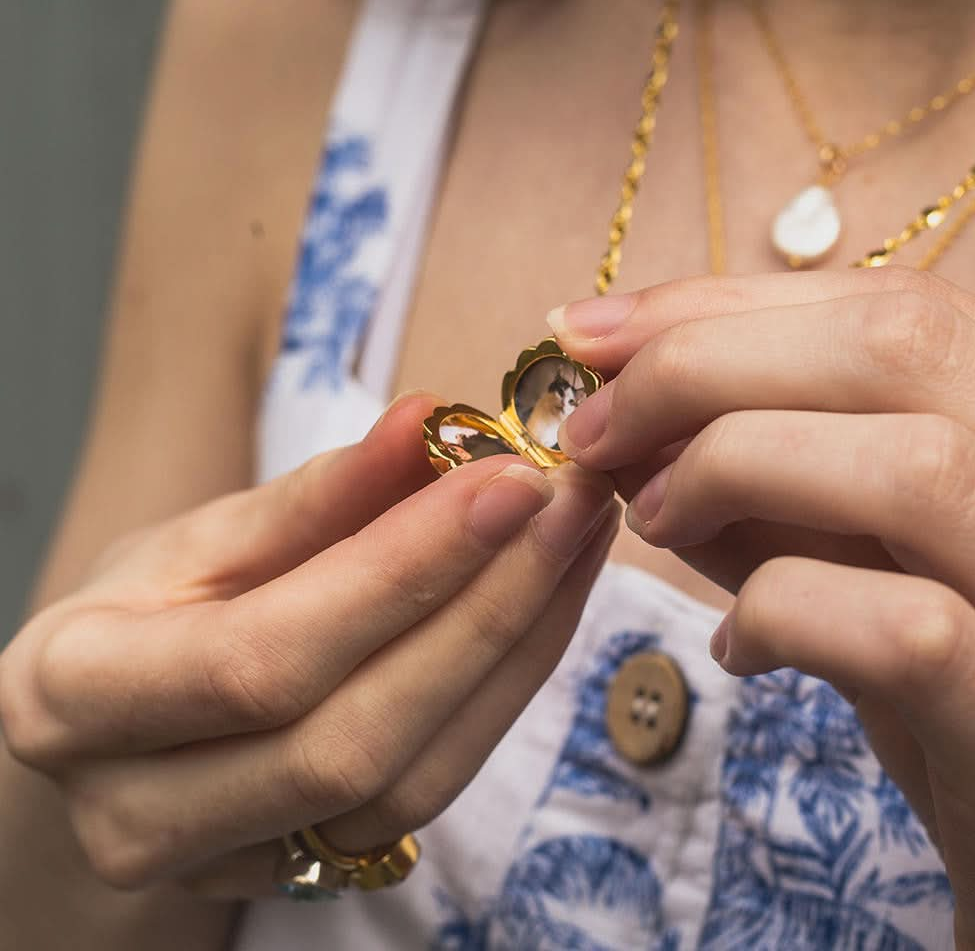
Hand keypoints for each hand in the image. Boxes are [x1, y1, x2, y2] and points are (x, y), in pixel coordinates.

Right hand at [0, 393, 614, 899]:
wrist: (120, 723)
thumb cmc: (147, 612)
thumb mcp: (203, 537)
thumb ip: (319, 496)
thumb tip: (424, 423)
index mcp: (77, 697)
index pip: (266, 654)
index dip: (403, 571)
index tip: (509, 482)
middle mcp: (137, 812)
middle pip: (351, 736)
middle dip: (485, 609)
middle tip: (570, 504)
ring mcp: (229, 864)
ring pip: (410, 779)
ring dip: (516, 649)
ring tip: (575, 543)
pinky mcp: (311, 872)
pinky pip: (431, 791)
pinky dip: (503, 691)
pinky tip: (546, 605)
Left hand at [551, 267, 974, 948]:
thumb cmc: (950, 695)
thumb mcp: (854, 555)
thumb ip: (757, 477)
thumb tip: (619, 405)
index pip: (896, 305)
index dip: (722, 306)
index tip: (594, 335)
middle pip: (903, 348)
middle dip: (703, 364)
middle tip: (593, 428)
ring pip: (917, 467)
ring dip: (734, 468)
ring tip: (655, 523)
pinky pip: (912, 635)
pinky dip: (781, 611)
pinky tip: (735, 650)